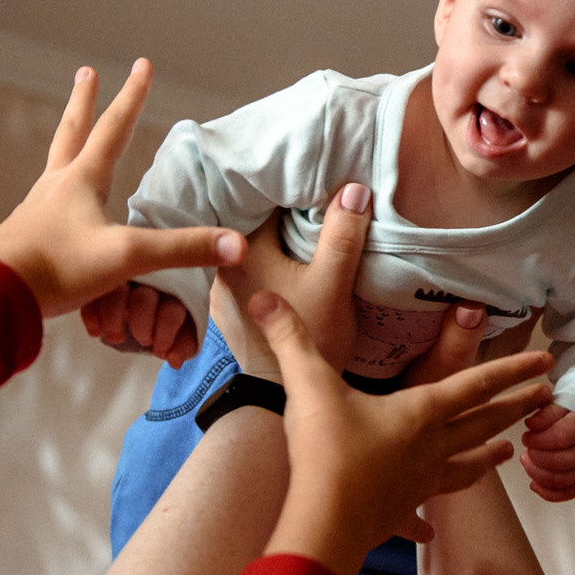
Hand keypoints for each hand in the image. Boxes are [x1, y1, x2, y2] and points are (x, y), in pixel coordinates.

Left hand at [0, 61, 242, 324]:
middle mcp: (55, 186)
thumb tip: (237, 245)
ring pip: (56, 165)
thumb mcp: (128, 257)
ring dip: (69, 144)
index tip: (142, 64)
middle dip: (84, 101)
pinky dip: (59, 190)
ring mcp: (36, 210)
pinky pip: (47, 203)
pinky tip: (59, 205)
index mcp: (81, 180)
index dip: (132, 96)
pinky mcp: (25, 237)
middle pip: (72, 132)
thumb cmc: (58, 269)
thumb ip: (183, 249)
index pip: (113, 128)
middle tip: (86, 72)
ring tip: (74, 139)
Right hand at [79, 283, 197, 366]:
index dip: (165, 334)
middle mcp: (151, 279)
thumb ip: (182, 344)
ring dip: (113, 318)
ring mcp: (125, 277)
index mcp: (176, 292)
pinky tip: (95, 332)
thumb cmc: (167, 318)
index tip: (159, 351)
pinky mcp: (102, 281)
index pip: (171, 310)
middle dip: (141, 325)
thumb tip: (174, 360)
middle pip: (144, 298)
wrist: (148, 303)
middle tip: (142, 340)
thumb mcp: (181, 331)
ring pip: (116, 291)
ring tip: (114, 339)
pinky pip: (94, 293)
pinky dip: (92, 314)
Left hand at [219, 188, 370, 370]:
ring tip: (305, 225)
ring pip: (251, 248)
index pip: (262, 199)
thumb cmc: (310, 336)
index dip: (292, 188)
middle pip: (254, 223)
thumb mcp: (334, 282)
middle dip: (283, 210)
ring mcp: (221, 290)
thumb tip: (354, 189)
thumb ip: (343, 235)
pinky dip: (268, 261)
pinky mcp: (229, 309)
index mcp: (239, 251)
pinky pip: (249, 270)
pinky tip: (289, 263)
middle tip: (316, 196)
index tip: (318, 179)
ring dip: (275, 238)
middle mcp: (220, 266)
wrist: (281, 395)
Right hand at [254, 290, 553, 574]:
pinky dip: (424, 524)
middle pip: (483, 424)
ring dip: (487, 458)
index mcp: (420, 413)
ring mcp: (418, 484)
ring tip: (508, 455)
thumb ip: (291, 337)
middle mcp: (430, 448)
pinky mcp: (396, 513)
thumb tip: (264, 295)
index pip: (477, 384)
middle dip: (516, 408)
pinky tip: (430, 533)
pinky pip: (418, 516)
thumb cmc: (326, 451)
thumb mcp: (309, 383)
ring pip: (463, 468)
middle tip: (548, 399)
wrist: (322, 522)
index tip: (547, 363)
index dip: (513, 370)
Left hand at [519, 406, 574, 502]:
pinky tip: (534, 483)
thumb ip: (546, 413)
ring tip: (526, 460)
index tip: (527, 435)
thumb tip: (531, 424)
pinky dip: (548, 493)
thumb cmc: (571, 411)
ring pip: (561, 480)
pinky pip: (569, 493)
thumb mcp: (560, 404)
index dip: (538, 440)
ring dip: (536, 474)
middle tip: (527, 447)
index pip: (561, 438)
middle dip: (535, 456)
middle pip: (560, 462)